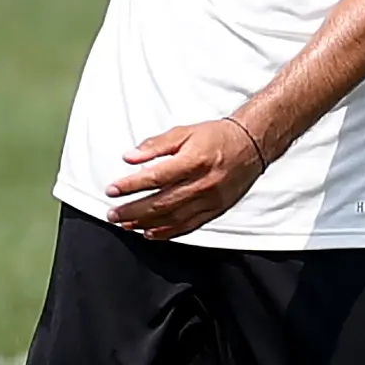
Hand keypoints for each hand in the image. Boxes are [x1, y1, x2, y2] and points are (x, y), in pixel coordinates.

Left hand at [107, 118, 270, 239]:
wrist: (252, 145)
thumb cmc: (217, 137)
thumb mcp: (185, 132)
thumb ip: (156, 145)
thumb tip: (129, 157)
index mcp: (194, 160)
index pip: (156, 177)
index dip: (131, 185)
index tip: (112, 190)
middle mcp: (204, 183)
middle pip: (162, 202)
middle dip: (133, 210)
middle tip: (113, 214)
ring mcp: (211, 199)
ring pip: (173, 218)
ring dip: (146, 223)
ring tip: (126, 225)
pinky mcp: (217, 209)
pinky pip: (189, 225)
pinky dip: (168, 232)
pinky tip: (151, 232)